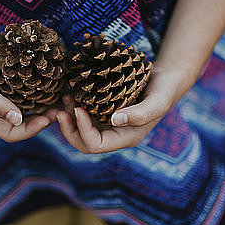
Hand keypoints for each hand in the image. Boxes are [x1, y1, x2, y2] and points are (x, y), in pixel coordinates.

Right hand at [0, 25, 58, 141]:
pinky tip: (53, 82)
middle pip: (24, 122)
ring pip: (29, 105)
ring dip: (45, 105)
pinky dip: (42, 88)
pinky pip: (30, 88)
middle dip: (42, 119)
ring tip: (60, 98)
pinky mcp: (13, 78)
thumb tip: (18, 120)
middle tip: (60, 109)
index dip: (30, 130)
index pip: (11, 133)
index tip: (47, 119)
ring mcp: (5, 92)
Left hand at [55, 66, 186, 152]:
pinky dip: (73, 107)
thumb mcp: (157, 102)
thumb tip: (114, 120)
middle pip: (84, 143)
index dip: (84, 130)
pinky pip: (84, 115)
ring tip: (64, 98)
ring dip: (68, 117)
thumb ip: (140, 114)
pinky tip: (70, 93)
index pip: (97, 144)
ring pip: (80, 129)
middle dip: (69, 129)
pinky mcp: (103, 111)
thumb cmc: (164, 91)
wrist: (165, 80)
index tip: (78, 109)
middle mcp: (114, 134)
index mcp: (126, 137)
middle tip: (59, 111)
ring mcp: (107, 123)